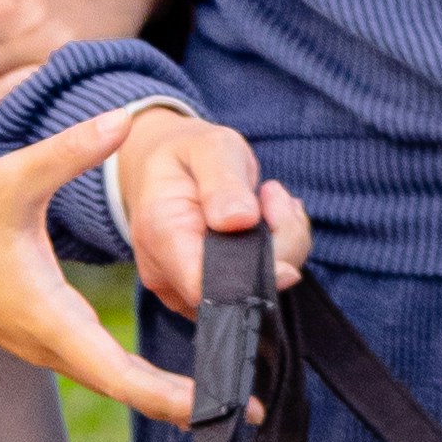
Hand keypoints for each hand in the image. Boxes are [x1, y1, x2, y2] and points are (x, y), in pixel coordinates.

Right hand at [0, 110, 238, 427]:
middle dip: (187, 400)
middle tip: (251, 409)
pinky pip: (101, 367)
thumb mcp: (12, 176)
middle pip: (128, 389)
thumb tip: (123, 118)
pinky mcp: (43, 336)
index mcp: (49, 318)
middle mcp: (49, 344)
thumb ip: (71, 150)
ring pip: (116, 381)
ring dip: (167, 391)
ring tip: (230, 391)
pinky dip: (141, 375)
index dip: (175, 394)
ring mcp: (45, 345)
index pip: (122, 375)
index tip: (226, 403)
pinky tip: (181, 372)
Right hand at [112, 103, 309, 333]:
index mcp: (160, 233)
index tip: (279, 217)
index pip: (206, 285)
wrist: (161, 168)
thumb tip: (240, 220)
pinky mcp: (205, 294)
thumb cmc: (186, 154)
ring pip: (252, 293)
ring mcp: (182, 290)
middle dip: (277, 246)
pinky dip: (275, 255)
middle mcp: (165, 273)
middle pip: (238, 291)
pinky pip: (252, 289)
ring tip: (271, 201)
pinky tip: (267, 221)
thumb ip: (223, 181)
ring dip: (281, 248)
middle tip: (274, 194)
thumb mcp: (208, 147)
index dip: (255, 269)